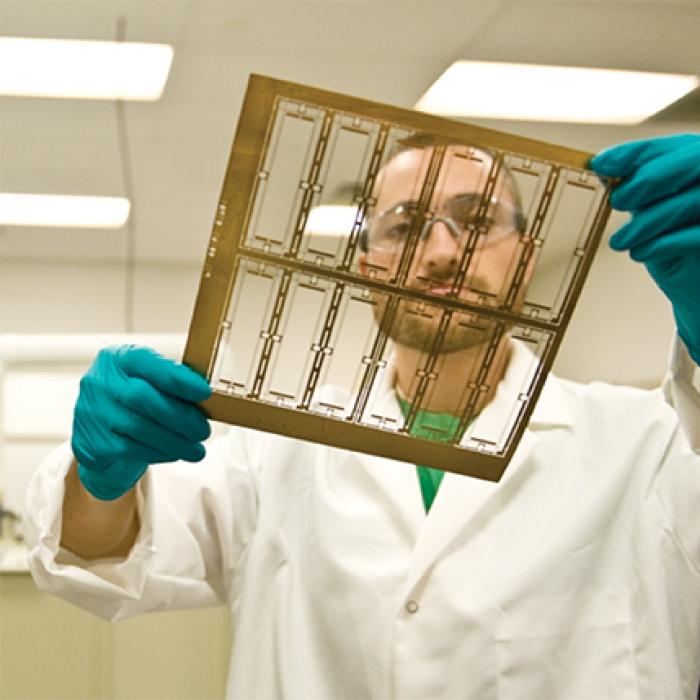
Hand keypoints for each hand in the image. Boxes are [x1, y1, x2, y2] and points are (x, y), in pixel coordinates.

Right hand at [72, 345, 211, 500]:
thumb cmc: (133, 402)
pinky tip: (174, 453)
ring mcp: (91, 412)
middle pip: (142, 397)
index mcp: (118, 358)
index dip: (178, 378)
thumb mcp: (148, 381)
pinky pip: (130, 448)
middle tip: (203, 430)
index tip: (204, 392)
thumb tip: (206, 397)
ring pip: (138, 427)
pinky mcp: (91, 442)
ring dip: (174, 441)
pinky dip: (159, 452)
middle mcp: (100, 381)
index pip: (148, 362)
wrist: (99, 433)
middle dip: (180, 416)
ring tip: (196, 449)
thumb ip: (170, 383)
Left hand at [589, 134, 699, 363]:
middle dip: (647, 180)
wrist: (694, 288)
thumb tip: (603, 170)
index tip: (602, 164)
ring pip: (690, 200)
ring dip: (646, 221)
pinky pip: (696, 235)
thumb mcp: (649, 215)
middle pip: (690, 162)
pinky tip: (640, 252)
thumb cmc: (674, 249)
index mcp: (695, 166)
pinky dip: (661, 243)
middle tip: (618, 202)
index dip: (634, 153)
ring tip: (621, 241)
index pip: (669, 147)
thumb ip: (635, 192)